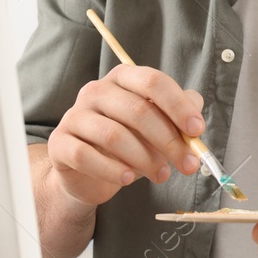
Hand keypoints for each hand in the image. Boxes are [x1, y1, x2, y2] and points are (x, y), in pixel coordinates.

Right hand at [45, 65, 205, 206]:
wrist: (88, 174)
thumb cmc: (128, 143)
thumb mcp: (157, 127)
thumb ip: (178, 119)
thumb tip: (196, 121)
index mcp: (123, 78)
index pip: (153, 81)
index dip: (178, 106)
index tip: (198, 130)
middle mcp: (96, 91)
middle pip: (138, 110)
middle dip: (169, 140)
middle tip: (187, 164)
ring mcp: (75, 115)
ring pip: (114, 135)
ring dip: (144, 159)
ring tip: (161, 175)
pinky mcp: (60, 143)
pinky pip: (86, 156)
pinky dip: (112, 170)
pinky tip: (128, 179)